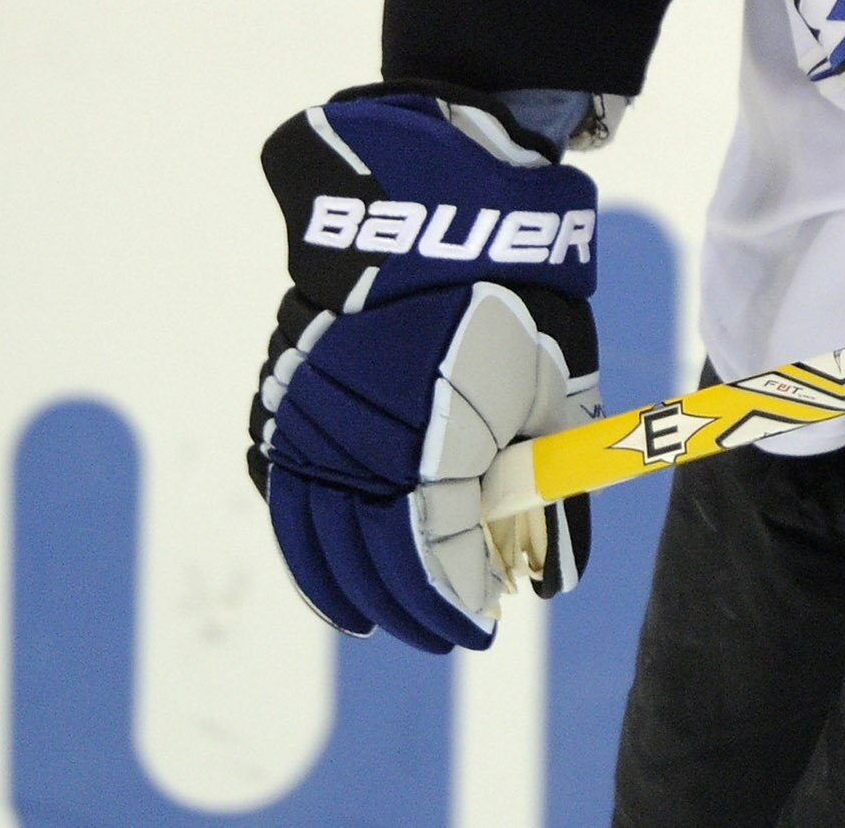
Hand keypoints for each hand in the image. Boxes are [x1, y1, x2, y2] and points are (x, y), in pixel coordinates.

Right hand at [246, 92, 601, 651]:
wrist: (433, 210)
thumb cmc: (513, 300)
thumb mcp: (553, 389)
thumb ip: (552, 484)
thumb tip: (561, 574)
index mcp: (424, 453)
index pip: (431, 564)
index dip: (452, 605)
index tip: (479, 627)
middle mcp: (355, 449)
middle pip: (370, 560)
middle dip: (407, 606)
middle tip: (438, 632)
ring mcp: (308, 424)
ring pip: (313, 533)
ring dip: (342, 583)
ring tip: (368, 618)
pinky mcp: (284, 396)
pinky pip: (283, 483)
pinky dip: (299, 529)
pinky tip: (322, 556)